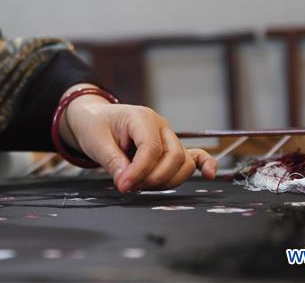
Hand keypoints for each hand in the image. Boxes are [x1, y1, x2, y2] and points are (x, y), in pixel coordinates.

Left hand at [59, 85, 216, 192]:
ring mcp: (169, 137)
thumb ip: (113, 162)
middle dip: (153, 178)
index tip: (123, 185)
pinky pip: (194, 156)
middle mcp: (161, 126)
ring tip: (139, 185)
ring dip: (165, 180)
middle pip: (173, 157)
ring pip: (182, 163)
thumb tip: (126, 183)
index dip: (140, 171)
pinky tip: (210, 175)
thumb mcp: (96, 142)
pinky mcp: (170, 147)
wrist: (94, 118)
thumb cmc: (95, 126)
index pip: (152, 148)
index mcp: (142, 118)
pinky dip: (203, 164)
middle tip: (129, 186)